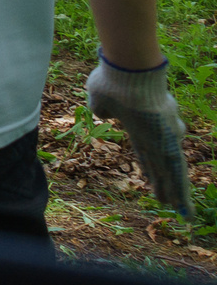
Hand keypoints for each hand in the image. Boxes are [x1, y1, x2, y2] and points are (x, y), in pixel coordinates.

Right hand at [88, 56, 195, 218]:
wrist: (127, 74)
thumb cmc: (112, 81)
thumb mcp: (101, 98)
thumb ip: (103, 107)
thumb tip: (103, 112)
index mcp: (140, 127)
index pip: (147, 154)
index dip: (149, 168)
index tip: (151, 179)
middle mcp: (156, 136)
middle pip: (162, 165)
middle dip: (166, 183)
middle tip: (170, 200)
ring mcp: (164, 141)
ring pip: (171, 174)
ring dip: (174, 193)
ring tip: (178, 210)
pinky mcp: (170, 147)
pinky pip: (177, 176)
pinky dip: (181, 193)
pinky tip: (184, 208)